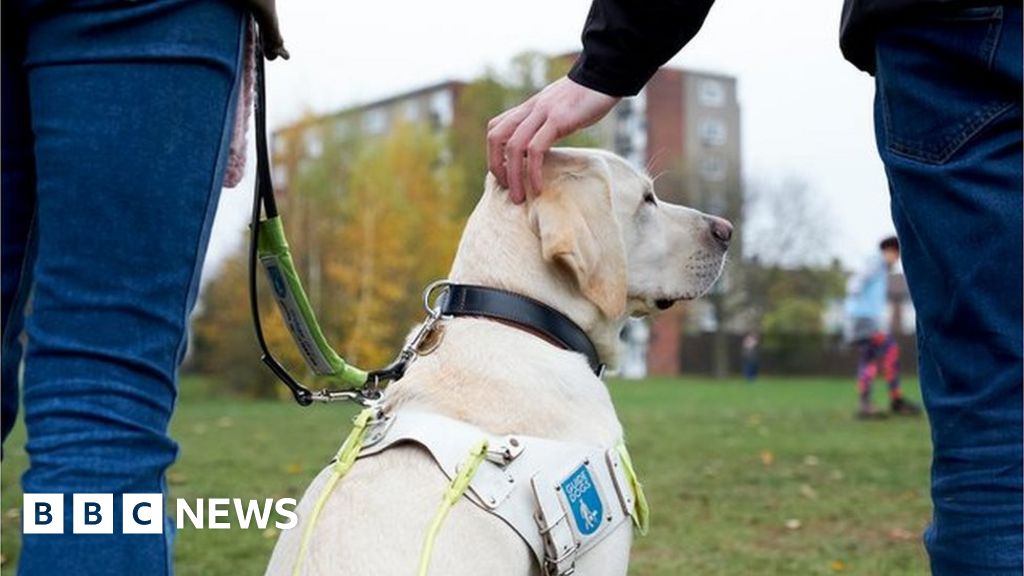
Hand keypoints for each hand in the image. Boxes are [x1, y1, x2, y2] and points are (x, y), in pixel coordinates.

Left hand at [487, 77, 618, 202]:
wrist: (606, 76)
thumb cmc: (588, 98)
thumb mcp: (559, 109)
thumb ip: (545, 123)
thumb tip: (540, 146)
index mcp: (528, 108)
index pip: (496, 129)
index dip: (494, 153)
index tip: (505, 174)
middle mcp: (530, 109)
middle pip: (495, 137)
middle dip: (495, 166)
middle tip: (506, 189)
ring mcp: (542, 113)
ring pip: (513, 146)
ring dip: (512, 176)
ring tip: (518, 197)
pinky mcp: (557, 120)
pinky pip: (536, 149)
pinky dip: (532, 171)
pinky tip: (538, 187)